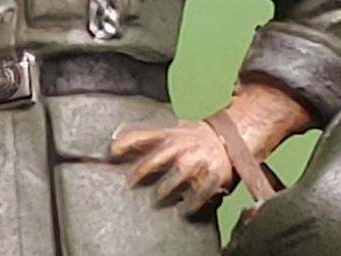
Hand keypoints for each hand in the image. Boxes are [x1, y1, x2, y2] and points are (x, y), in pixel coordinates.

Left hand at [110, 119, 234, 216]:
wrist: (229, 139)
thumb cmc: (194, 138)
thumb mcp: (172, 131)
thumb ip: (147, 138)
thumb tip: (114, 142)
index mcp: (168, 136)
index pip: (140, 136)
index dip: (123, 145)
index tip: (111, 154)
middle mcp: (180, 148)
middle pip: (152, 162)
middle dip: (138, 175)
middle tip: (130, 184)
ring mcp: (195, 164)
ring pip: (171, 183)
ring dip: (161, 193)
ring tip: (156, 200)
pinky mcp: (210, 179)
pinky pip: (194, 198)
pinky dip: (187, 206)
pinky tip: (182, 209)